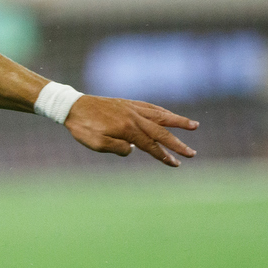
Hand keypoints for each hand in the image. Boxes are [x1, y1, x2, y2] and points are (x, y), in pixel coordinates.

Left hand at [64, 96, 197, 166]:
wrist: (72, 106)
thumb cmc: (82, 127)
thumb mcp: (96, 143)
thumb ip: (117, 148)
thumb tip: (134, 150)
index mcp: (127, 129)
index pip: (150, 145)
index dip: (164, 156)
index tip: (175, 164)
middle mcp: (134, 117)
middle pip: (161, 132)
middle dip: (177, 144)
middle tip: (192, 153)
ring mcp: (132, 108)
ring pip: (161, 115)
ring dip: (178, 121)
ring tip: (195, 125)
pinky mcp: (128, 103)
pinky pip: (150, 107)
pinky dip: (163, 111)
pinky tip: (168, 114)